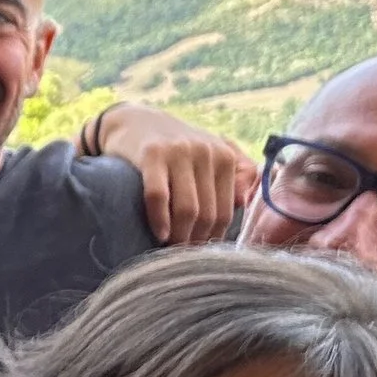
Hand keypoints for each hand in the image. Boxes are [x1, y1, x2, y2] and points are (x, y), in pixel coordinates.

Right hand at [94, 105, 254, 246]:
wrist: (133, 121)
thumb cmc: (175, 147)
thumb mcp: (208, 154)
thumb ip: (235, 175)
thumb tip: (243, 203)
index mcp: (224, 156)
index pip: (225, 211)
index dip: (213, 237)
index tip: (199, 252)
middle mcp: (205, 151)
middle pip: (207, 213)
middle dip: (195, 241)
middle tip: (182, 255)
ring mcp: (178, 151)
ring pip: (187, 209)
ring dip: (179, 236)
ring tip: (170, 247)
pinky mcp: (151, 154)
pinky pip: (158, 196)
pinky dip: (160, 220)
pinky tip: (160, 233)